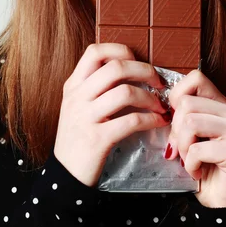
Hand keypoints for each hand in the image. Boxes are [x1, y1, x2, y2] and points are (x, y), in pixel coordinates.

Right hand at [54, 43, 169, 187]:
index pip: (94, 52)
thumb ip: (95, 89)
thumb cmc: (77, 139)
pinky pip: (132, 120)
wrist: (65, 176)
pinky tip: (158, 122)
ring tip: (160, 106)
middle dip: (145, 71)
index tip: (138, 60)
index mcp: (73, 86)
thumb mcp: (78, 108)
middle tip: (159, 82)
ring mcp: (85, 117)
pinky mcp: (97, 139)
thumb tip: (130, 71)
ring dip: (151, 98)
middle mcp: (77, 97)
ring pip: (126, 92)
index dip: (120, 50)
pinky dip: (151, 119)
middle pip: (116, 67)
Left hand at [166, 70, 225, 207]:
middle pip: (186, 103)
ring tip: (190, 161)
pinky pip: (197, 149)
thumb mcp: (188, 137)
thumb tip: (158, 107)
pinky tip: (198, 172)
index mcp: (221, 105)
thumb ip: (180, 117)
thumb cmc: (203, 168)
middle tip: (182, 151)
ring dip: (182, 148)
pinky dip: (190, 165)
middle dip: (176, 131)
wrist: (223, 204)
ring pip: (190, 122)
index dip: (176, 98)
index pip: (195, 78)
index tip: (174, 122)